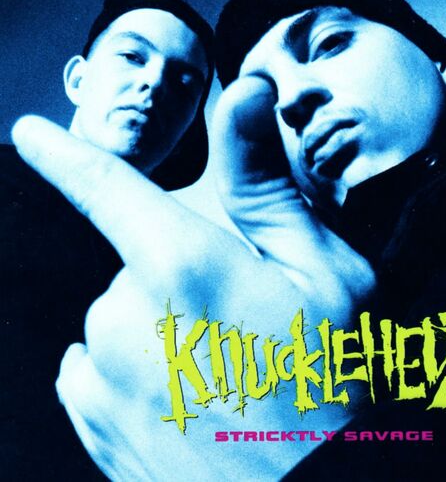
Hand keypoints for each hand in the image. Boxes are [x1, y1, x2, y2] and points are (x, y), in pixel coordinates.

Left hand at [12, 114, 373, 479]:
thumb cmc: (334, 386)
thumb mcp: (324, 275)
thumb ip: (268, 186)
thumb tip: (247, 97)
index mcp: (183, 267)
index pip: (104, 186)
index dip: (64, 153)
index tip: (32, 135)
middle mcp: (124, 322)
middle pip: (137, 261)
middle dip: (182, 270)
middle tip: (240, 314)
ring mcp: (104, 383)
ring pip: (120, 317)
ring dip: (162, 323)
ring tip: (222, 365)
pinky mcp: (99, 428)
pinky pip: (102, 367)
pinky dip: (139, 366)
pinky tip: (190, 394)